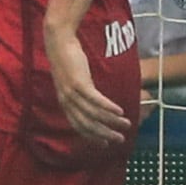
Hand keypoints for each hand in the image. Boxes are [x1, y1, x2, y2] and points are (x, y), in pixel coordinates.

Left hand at [44, 21, 132, 147]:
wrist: (59, 42)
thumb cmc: (68, 59)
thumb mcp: (73, 80)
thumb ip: (81, 93)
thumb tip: (94, 101)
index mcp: (65, 103)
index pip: (79, 126)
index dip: (93, 137)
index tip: (105, 143)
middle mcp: (67, 101)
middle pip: (87, 124)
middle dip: (105, 134)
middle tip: (120, 139)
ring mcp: (72, 93)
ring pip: (93, 114)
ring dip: (111, 121)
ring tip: (126, 124)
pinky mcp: (79, 83)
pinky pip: (96, 100)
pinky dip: (108, 107)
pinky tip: (120, 111)